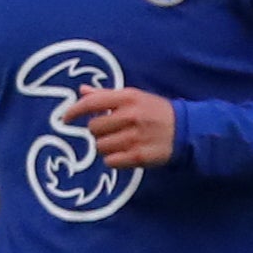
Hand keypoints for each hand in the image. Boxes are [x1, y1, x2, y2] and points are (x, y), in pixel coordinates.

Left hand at [60, 85, 176, 168]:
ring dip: (106, 146)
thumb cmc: (156, 111)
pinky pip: (110, 161)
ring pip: (100, 146)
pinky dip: (114, 159)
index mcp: (128, 98)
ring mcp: (135, 137)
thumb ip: (106, 95)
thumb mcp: (134, 97)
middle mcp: (131, 116)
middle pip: (94, 128)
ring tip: (120, 142)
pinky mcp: (138, 156)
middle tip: (111, 131)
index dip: (74, 111)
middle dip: (98, 131)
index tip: (65, 119)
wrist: (187, 131)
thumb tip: (82, 92)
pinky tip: (125, 153)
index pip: (92, 103)